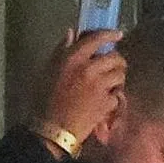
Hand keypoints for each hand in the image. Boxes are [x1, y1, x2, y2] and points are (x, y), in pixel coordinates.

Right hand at [38, 28, 125, 143]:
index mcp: (72, 58)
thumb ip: (61, 51)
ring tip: (110, 84)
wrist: (51, 129)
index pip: (96, 39)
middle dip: (116, 61)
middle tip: (111, 67)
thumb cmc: (44, 99)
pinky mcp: (107, 102)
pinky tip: (104, 101)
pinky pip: (117, 95)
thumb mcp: (47, 70)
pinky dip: (113, 97)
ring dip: (117, 78)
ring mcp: (100, 86)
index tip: (118, 35)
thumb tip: (72, 33)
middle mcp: (89, 69)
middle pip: (115, 57)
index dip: (110, 35)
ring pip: (120, 75)